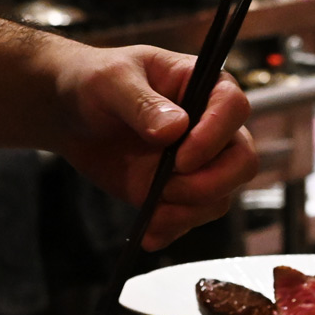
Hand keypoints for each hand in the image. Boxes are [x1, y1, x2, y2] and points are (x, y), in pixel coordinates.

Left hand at [50, 45, 258, 249]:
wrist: (72, 115)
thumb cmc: (94, 81)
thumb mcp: (111, 82)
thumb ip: (142, 103)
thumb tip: (175, 128)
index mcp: (204, 86)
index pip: (233, 108)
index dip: (214, 136)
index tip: (181, 157)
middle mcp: (211, 127)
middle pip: (242, 162)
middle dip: (210, 184)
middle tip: (169, 189)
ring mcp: (199, 163)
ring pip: (221, 196)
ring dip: (188, 211)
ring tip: (151, 210)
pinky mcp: (180, 191)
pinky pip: (192, 217)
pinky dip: (172, 229)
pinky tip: (148, 233)